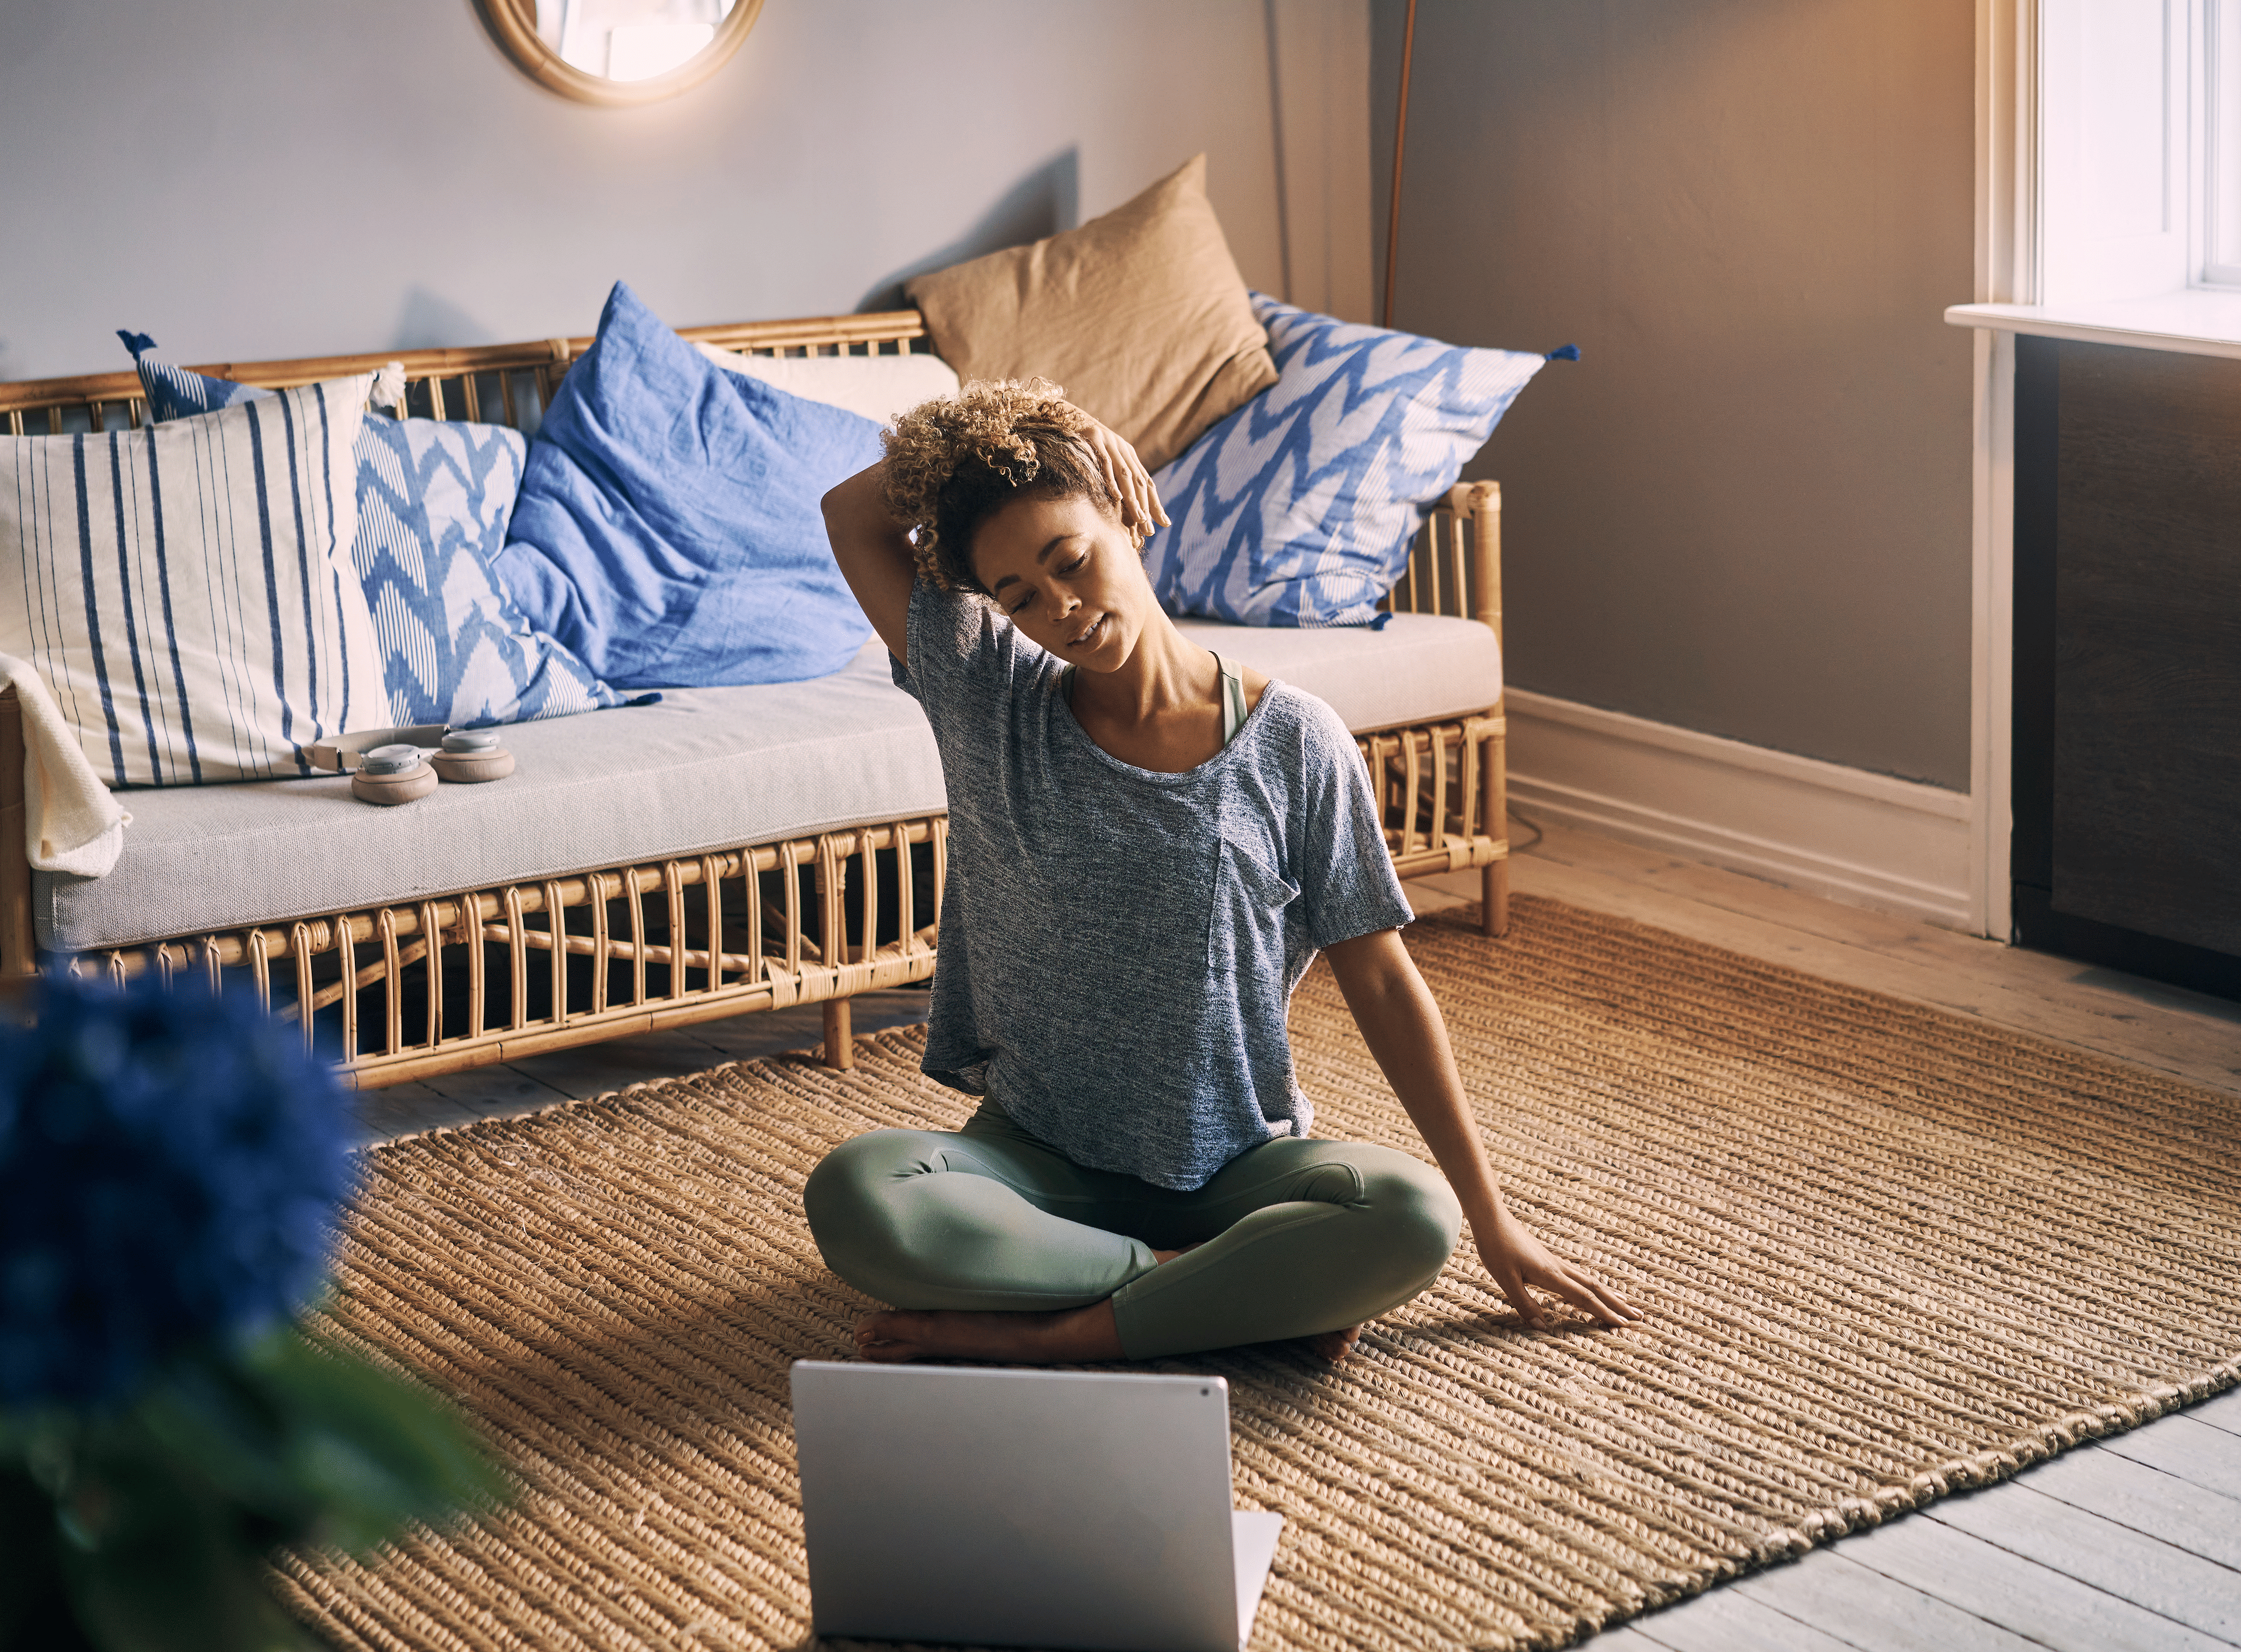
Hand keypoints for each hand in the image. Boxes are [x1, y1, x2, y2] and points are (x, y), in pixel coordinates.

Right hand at [1065, 406, 1170, 542]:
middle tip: (1149, 529)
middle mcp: (1123, 448)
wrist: (1064, 414)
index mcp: (1128, 454)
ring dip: (1133, 498)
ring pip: (1125, 475)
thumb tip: (1123, 503)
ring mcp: (1110, 442)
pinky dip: (1111, 480)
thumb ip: (1114, 475)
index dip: (1155, 502)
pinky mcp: (1094, 438)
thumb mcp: (1102, 458)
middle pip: (1139, 481)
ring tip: (1139, 518)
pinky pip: (1105, 463)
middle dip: (1146, 506)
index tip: (1164, 522)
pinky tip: (1117, 497)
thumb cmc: (1081, 442)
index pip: (1146, 481)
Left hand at [1473, 1203, 1641, 1330]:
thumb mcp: (1505, 1280)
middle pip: (1595, 1288)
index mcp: (1551, 1275)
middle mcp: (1558, 1268)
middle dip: (1617, 1304)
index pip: (1584, 1298)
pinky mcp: (1548, 1259)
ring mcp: (1555, 1262)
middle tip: (1639, 1317)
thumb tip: (1544, 1328)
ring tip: (1625, 1304)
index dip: (1604, 1313)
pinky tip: (1592, 1290)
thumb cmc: (1496, 1248)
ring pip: (1589, 1280)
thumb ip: (1525, 1304)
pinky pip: (1578, 1276)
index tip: (1624, 1325)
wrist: (1491, 1217)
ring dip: (1608, 1294)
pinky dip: (1592, 1287)